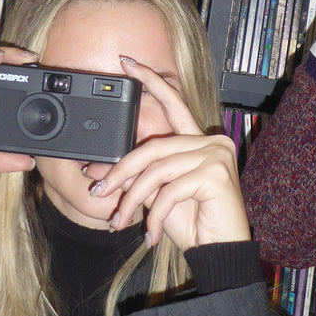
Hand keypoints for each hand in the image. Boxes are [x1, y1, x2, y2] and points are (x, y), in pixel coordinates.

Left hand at [87, 60, 248, 251]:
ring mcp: (217, 156)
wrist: (219, 253)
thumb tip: (96, 169)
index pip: (173, 102)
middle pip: (153, 147)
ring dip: (132, 199)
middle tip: (98, 190)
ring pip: (157, 170)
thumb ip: (134, 176)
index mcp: (198, 142)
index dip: (150, 80)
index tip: (127, 62)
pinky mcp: (217, 174)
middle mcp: (212, 142)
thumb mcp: (155, 196)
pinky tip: (149, 234)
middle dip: (120, 171)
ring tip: (119, 221)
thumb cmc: (192, 223)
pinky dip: (153, 216)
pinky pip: (170, 190)